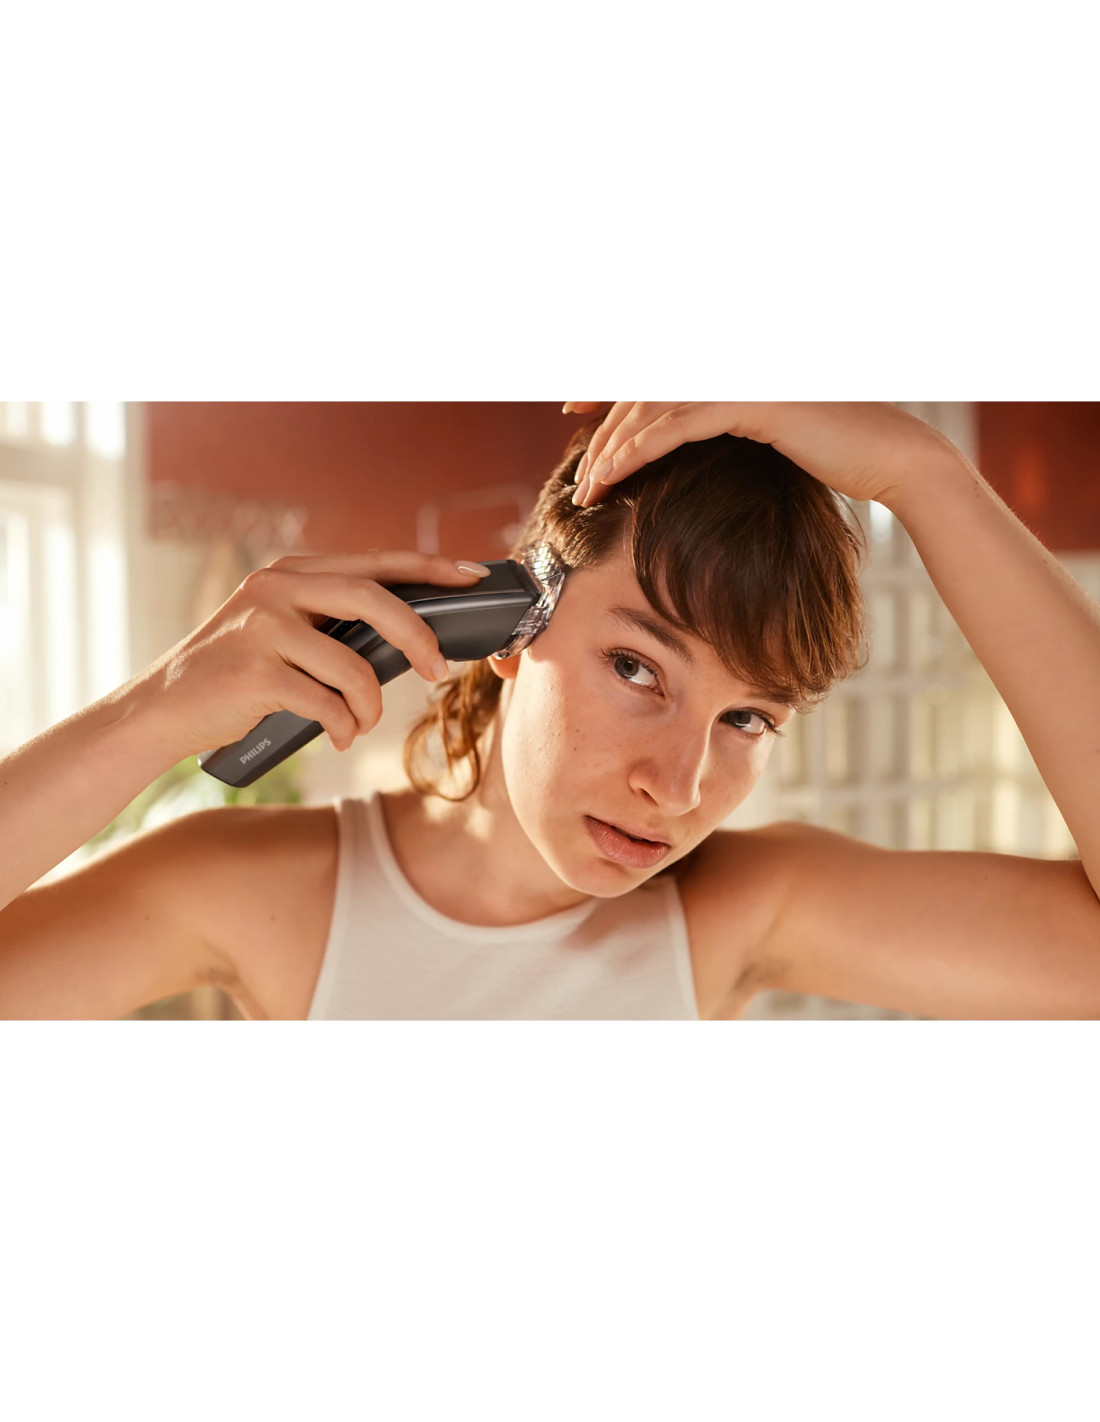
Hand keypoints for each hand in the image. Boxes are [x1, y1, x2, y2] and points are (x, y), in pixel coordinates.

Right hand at [139, 550, 490, 755]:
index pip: (375, 562)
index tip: (472, 579)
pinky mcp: (255, 672)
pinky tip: (335, 738)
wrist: (164, 709)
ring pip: (355, 666)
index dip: (429, 568)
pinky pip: (327, 704)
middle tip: (438, 671)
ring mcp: (262, 627)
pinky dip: (343, 729)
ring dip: (369, 706)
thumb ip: (332, 622)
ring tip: (358, 722)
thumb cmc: (238, 675)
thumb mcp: (282, 630)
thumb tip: (411, 641)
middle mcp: (277, 588)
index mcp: (292, 572)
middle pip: (374, 600)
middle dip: (418, 638)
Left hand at [563, 401, 964, 508]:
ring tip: (587, 488)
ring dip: (611, 451)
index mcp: (733, 369)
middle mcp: (731, 364)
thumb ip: (730, 425)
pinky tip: (613, 473)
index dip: (608, 389)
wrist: (891, 457)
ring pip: (654, 410)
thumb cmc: (838, 452)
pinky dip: (639, 450)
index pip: (654, 375)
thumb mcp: (772, 436)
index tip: (572, 409)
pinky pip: (677, 425)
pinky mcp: (748, 402)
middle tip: (578, 479)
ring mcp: (739, 378)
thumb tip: (691, 439)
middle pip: (644, 394)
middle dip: (601, 436)